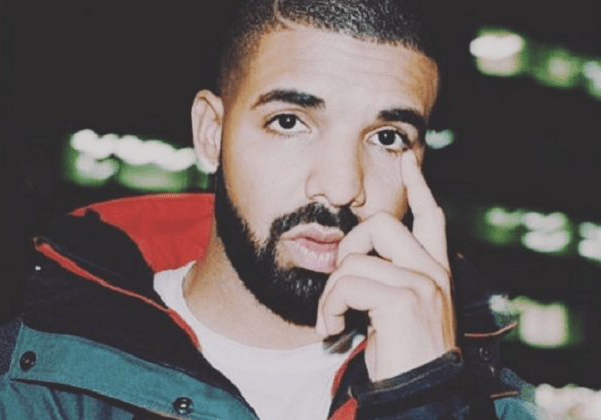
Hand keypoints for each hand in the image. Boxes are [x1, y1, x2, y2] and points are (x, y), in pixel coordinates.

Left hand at [316, 150, 455, 380]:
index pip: (431, 217)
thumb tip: (354, 261)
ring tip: (331, 318)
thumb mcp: (395, 313)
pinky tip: (331, 329)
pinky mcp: (404, 300)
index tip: (409, 160)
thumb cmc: (401, 358)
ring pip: (356, 257)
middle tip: (339, 286)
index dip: (419, 186)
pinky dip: (328, 306)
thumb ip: (386, 282)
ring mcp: (422, 283)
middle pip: (381, 223)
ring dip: (331, 291)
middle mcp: (434, 272)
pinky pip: (347, 283)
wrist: (419, 398)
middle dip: (348, 247)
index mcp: (435, 272)